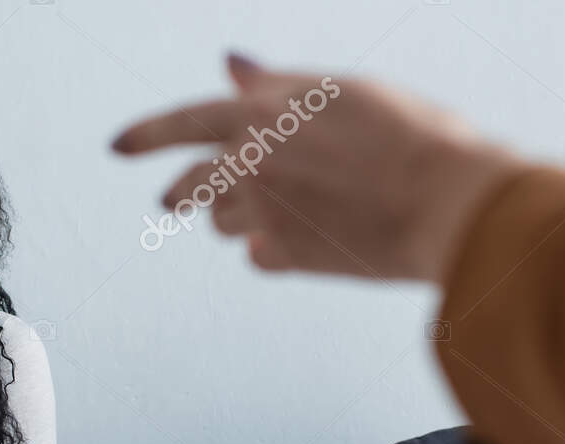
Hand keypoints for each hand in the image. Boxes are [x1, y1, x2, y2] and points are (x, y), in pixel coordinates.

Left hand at [112, 54, 521, 281]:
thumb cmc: (408, 133)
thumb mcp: (339, 93)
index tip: (117, 147)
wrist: (447, 200)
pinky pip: (260, 256)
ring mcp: (263, 212)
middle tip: (171, 202)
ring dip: (242, 217)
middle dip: (180, 194)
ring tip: (284, 210)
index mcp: (258, 114)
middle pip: (192, 186)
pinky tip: (305, 244)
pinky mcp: (285, 256)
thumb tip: (231, 65)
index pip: (183, 121)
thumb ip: (277, 86)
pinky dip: (275, 251)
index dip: (147, 133)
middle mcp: (248, 163)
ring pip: (226, 222)